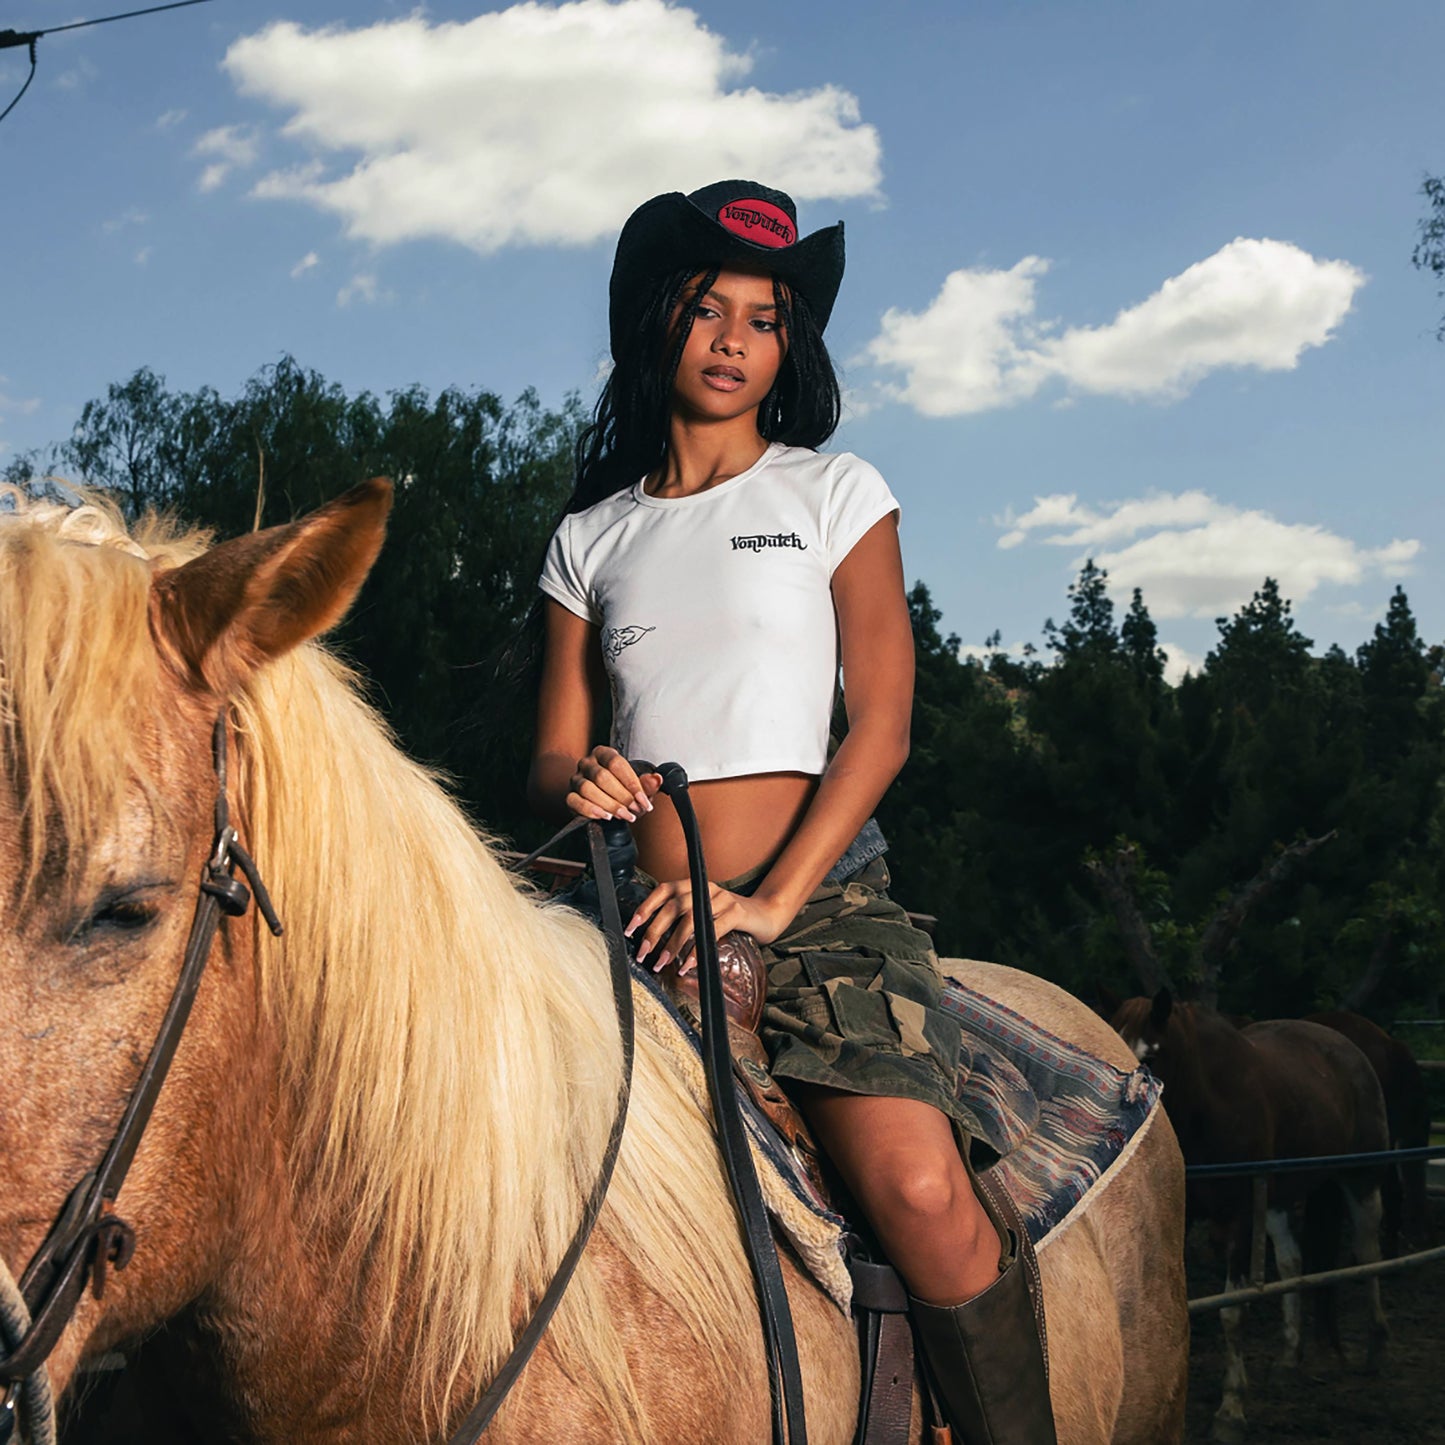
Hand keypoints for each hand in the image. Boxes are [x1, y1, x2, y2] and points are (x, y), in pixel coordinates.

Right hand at [567, 746, 660, 821]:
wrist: (603, 799)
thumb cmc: (622, 790)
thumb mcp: (637, 786)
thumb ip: (647, 783)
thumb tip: (657, 779)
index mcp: (604, 753)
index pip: (616, 763)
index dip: (631, 783)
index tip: (643, 800)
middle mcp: (587, 763)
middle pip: (602, 777)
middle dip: (621, 796)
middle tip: (635, 810)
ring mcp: (576, 779)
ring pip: (588, 789)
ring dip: (608, 805)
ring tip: (623, 815)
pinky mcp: (570, 795)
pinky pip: (575, 801)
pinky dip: (590, 810)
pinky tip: (605, 816)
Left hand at [625, 881, 795, 971]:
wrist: (765, 915)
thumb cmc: (730, 918)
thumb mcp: (704, 912)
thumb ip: (684, 917)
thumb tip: (652, 938)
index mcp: (694, 885)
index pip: (664, 890)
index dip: (645, 908)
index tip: (631, 928)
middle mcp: (706, 888)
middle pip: (673, 907)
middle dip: (654, 932)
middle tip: (643, 953)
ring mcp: (723, 899)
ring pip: (690, 919)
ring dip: (672, 944)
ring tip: (662, 963)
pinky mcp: (737, 912)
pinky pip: (712, 931)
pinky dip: (697, 949)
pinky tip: (688, 964)